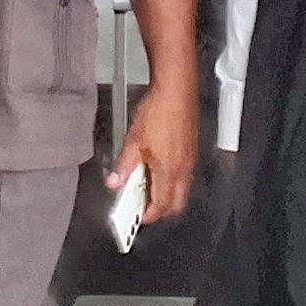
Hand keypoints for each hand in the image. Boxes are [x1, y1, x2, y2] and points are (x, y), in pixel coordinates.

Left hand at [106, 81, 197, 222]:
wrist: (176, 90)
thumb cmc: (159, 111)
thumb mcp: (133, 142)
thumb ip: (123, 166)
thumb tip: (115, 182)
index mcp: (169, 171)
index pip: (161, 206)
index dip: (148, 215)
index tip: (137, 216)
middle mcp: (183, 169)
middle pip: (176, 203)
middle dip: (160, 209)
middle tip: (141, 205)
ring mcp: (189, 159)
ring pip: (181, 188)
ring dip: (165, 192)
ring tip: (144, 183)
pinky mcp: (191, 148)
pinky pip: (183, 173)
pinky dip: (170, 177)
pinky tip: (156, 165)